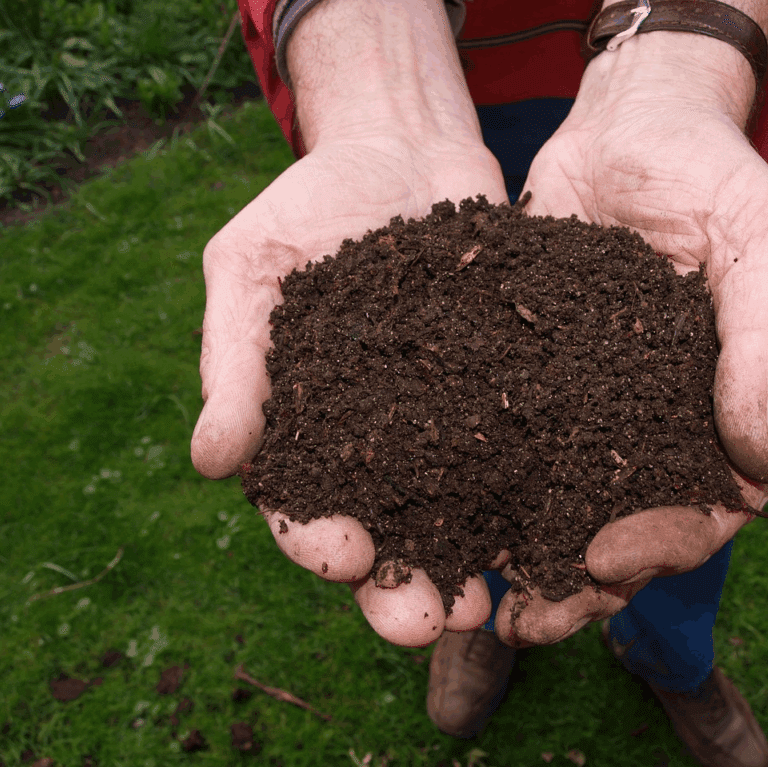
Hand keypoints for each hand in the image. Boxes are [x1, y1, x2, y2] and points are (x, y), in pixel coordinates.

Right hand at [191, 130, 508, 646]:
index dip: (316, 540)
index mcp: (306, 427)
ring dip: (471, 566)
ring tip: (492, 604)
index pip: (301, 506)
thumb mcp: (253, 266)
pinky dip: (536, 498)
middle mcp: (378, 443)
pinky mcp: (505, 396)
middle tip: (425, 621)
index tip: (342, 555)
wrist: (402, 146)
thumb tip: (210, 461)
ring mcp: (446, 424)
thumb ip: (233, 360)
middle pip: (386, 535)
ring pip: (458, 516)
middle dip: (400, 586)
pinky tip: (557, 529)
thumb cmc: (309, 203)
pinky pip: (522, 455)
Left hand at [492, 33, 767, 646]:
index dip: (659, 548)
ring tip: (465, 596)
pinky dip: (467, 482)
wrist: (627, 123)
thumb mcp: (760, 241)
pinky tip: (427, 513)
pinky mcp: (519, 374)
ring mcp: (579, 403)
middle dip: (572, 583)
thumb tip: (766, 461)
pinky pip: (496, 439)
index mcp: (713, 411)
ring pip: (550, 501)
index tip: (602, 564)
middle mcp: (644, 422)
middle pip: (616, 529)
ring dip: (512, 554)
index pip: (701, 510)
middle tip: (518, 621)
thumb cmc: (711, 173)